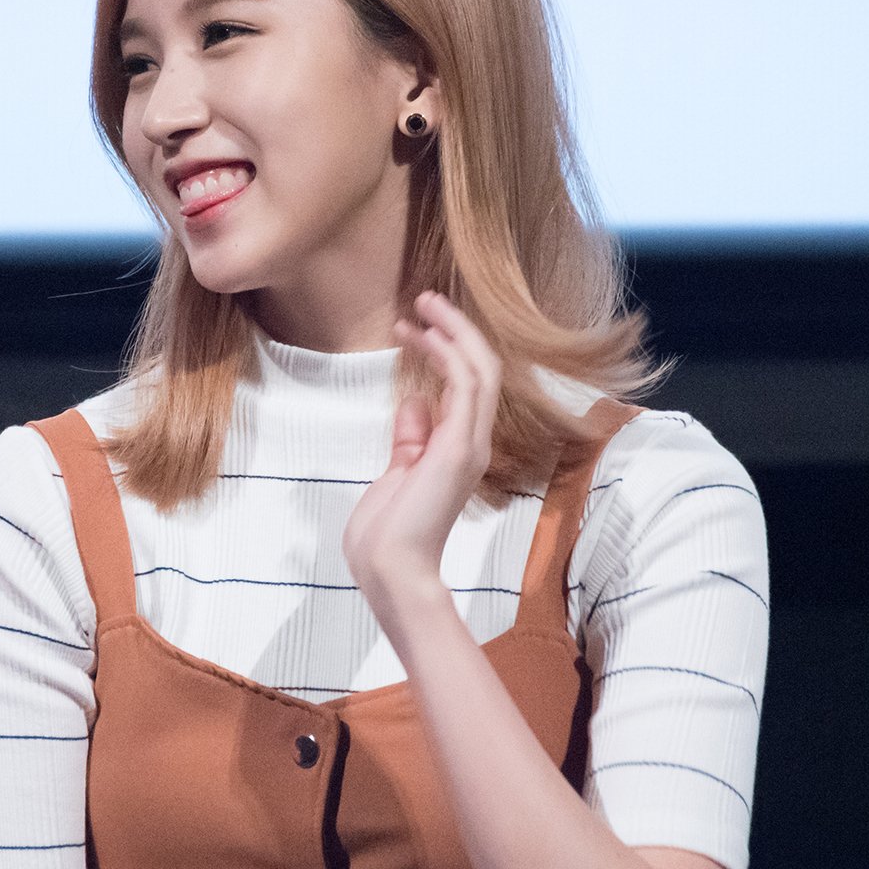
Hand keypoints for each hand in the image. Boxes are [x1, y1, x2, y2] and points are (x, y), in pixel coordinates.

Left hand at [343, 291, 501, 631]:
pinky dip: (450, 352)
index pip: (466, 386)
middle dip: (456, 329)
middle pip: (482, 369)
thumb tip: (415, 403)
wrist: (391, 569)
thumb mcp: (396, 475)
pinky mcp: (459, 447)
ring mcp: (470, 444)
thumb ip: (410, 441)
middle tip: (425, 299)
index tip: (412, 327)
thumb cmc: (386, 535)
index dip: (445, 349)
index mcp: (458, 450)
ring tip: (425, 303)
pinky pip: (467, 385)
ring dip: (454, 331)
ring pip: (481, 369)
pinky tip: (424, 333)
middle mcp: (472, 443)